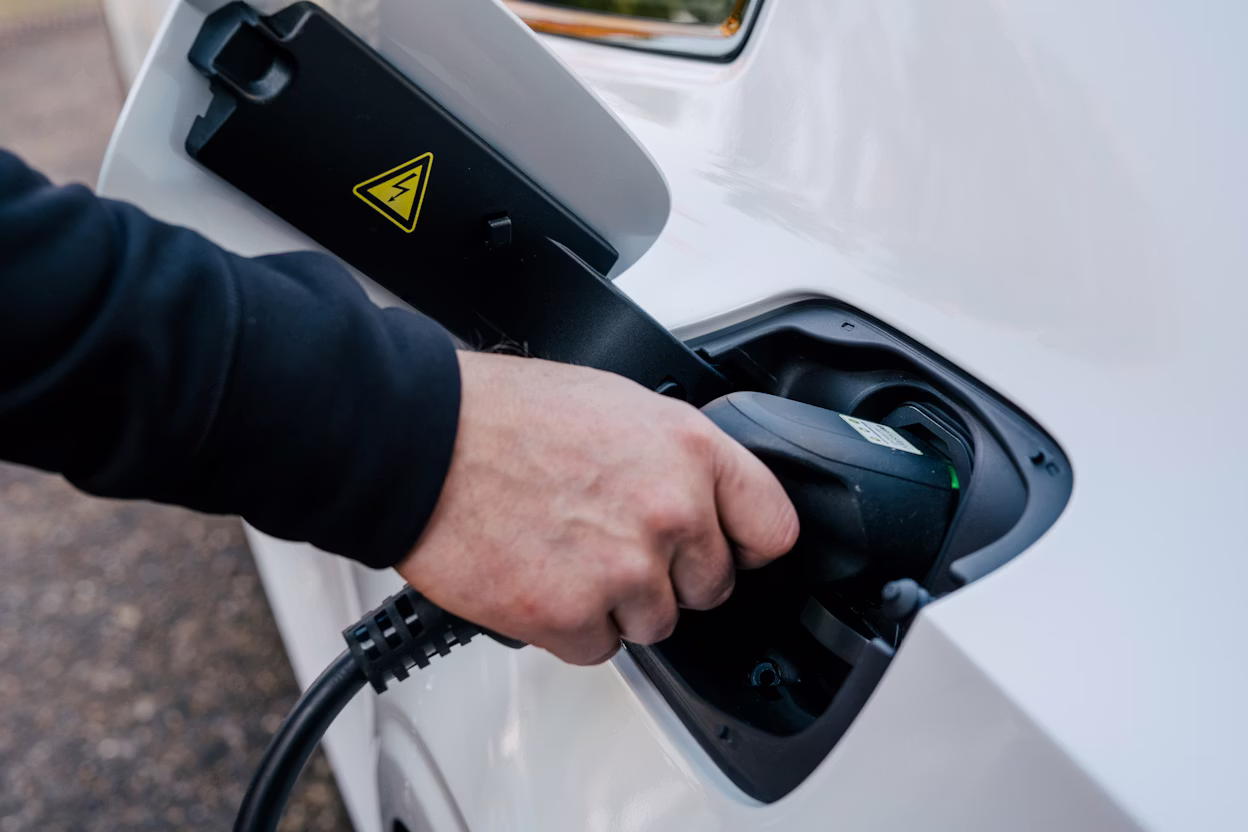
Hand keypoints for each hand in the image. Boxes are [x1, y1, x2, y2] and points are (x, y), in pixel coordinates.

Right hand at [396, 351, 798, 664]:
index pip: (772, 527)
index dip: (744, 544)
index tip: (727, 549)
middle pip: (710, 587)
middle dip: (667, 574)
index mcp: (689, 451)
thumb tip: (700, 496)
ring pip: (656, 624)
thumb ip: (672, 457)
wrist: (419, 442)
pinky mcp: (572, 617)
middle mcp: (669, 512)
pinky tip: (539, 578)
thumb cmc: (502, 415)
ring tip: (564, 553)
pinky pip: (598, 648)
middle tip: (610, 543)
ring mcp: (624, 570)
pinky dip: (569, 626)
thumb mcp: (617, 404)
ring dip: (616, 604)